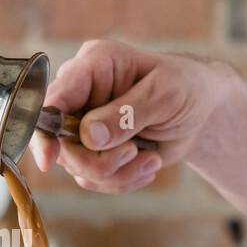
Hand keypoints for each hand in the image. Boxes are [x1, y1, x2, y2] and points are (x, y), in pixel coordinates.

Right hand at [29, 39, 237, 193]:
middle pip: (59, 142)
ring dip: (117, 173)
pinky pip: (92, 179)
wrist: (201, 110)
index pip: (53, 99)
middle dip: (98, 160)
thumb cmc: (186, 87)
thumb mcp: (165, 94)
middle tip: (134, 153)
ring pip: (76, 167)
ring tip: (149, 159)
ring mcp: (82, 125)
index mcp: (92, 66)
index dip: (45, 130)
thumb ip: (126, 113)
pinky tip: (147, 164)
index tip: (50, 158)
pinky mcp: (92, 150)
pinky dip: (122, 180)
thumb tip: (89, 136)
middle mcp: (80, 95)